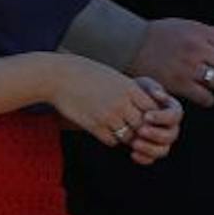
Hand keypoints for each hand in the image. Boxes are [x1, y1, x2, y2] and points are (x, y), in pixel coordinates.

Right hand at [53, 56, 178, 152]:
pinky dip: (112, 139)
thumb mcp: (115, 77)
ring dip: (127, 136)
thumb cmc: (88, 74)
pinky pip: (112, 140)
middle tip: (136, 129)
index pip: (153, 109)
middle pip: (143, 125)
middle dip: (141, 129)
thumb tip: (146, 105)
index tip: (145, 116)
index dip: (151, 116)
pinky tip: (107, 132)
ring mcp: (107, 115)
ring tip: (121, 130)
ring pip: (128, 136)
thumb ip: (131, 91)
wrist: (60, 77)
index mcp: (129, 88)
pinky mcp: (93, 125)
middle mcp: (122, 103)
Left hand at [124, 78, 182, 164]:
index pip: (175, 116)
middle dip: (156, 134)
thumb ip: (151, 87)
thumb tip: (158, 94)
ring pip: (163, 150)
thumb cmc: (134, 92)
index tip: (146, 116)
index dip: (162, 118)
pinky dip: (143, 158)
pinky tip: (132, 153)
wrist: (120, 103)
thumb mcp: (143, 85)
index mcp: (172, 111)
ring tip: (134, 143)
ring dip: (150, 148)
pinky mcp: (151, 150)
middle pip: (171, 136)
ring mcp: (161, 141)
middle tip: (140, 130)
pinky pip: (151, 159)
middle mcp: (171, 127)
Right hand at [128, 17, 213, 105]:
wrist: (131, 44)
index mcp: (202, 33)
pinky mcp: (178, 83)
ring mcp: (189, 66)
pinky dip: (210, 100)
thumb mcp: (186, 26)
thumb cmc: (159, 35)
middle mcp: (198, 49)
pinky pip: (203, 95)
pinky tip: (210, 100)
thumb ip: (209, 31)